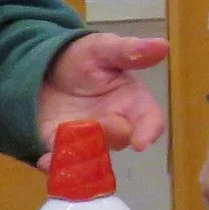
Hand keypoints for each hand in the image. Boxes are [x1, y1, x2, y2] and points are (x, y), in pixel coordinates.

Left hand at [37, 33, 168, 162]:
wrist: (46, 68)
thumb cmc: (84, 58)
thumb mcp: (104, 48)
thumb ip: (129, 51)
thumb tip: (162, 45)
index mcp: (132, 102)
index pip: (150, 120)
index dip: (149, 131)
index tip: (142, 143)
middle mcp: (115, 125)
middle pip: (120, 139)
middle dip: (109, 136)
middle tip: (96, 126)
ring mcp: (89, 139)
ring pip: (93, 156)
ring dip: (84, 156)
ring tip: (69, 148)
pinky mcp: (62, 146)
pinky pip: (63, 162)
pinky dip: (55, 165)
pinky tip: (46, 160)